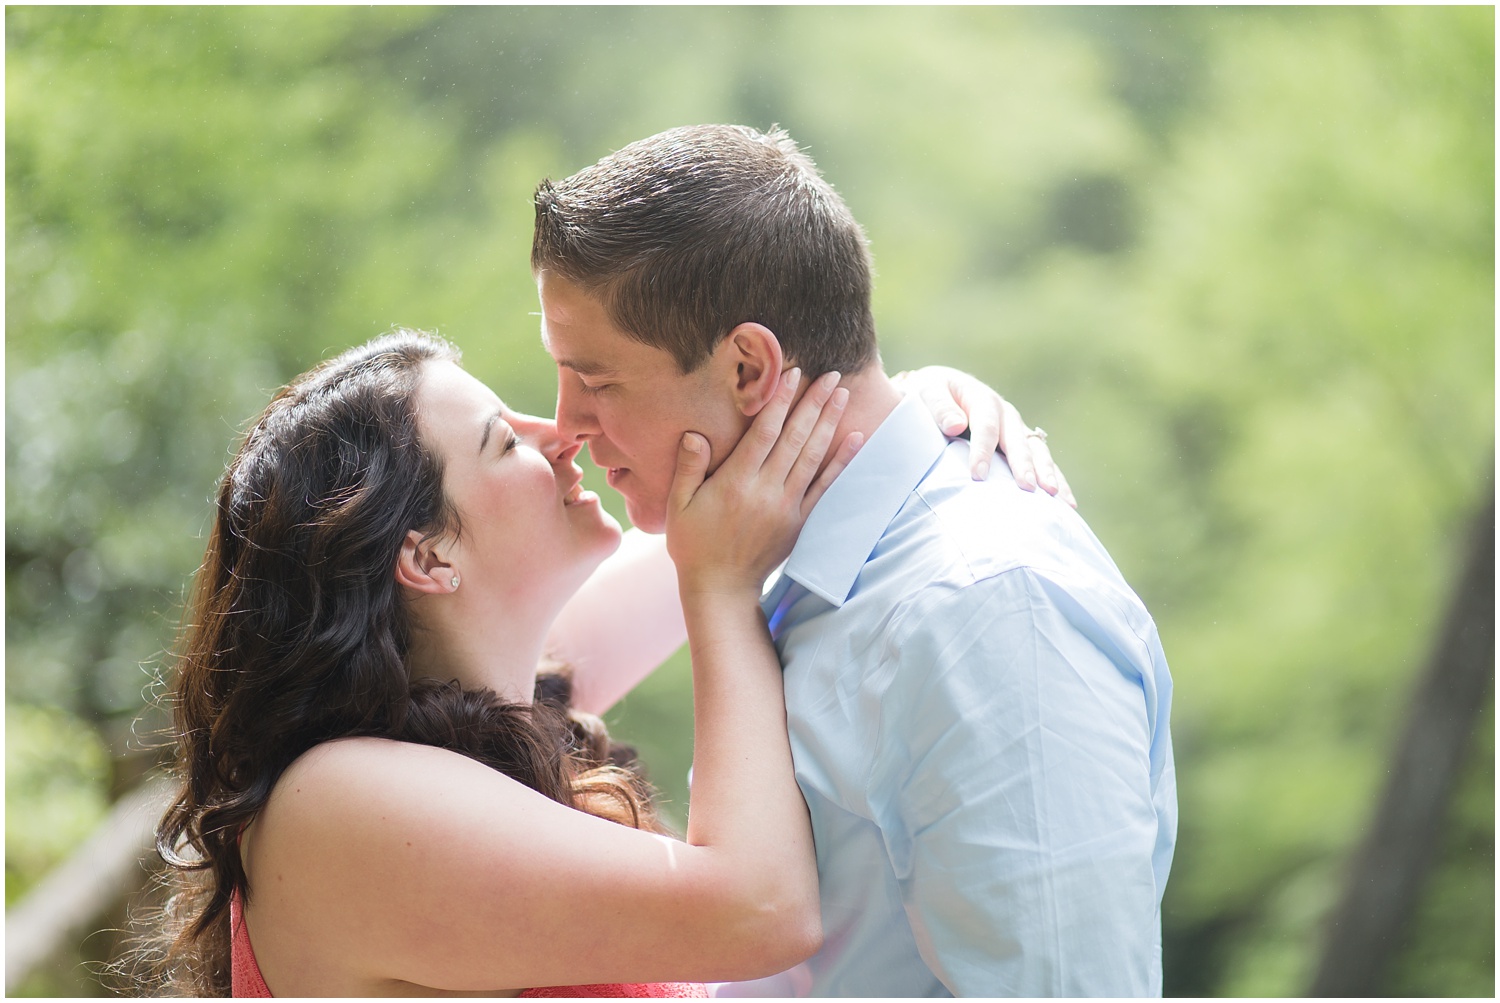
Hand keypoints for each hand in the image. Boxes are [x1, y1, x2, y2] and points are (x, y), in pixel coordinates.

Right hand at [666, 368, 862, 596]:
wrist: (722, 588)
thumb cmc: (694, 545)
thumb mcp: (678, 506)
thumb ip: (688, 468)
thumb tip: (695, 434)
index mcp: (736, 482)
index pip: (763, 432)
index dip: (780, 401)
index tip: (794, 373)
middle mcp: (766, 491)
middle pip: (795, 438)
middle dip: (814, 403)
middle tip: (831, 375)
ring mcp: (787, 507)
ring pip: (813, 456)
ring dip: (829, 422)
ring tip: (842, 394)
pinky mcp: (800, 521)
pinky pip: (825, 486)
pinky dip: (841, 461)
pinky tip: (853, 437)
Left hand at [894, 365, 1076, 507]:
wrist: (939, 393)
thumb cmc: (927, 396)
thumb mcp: (927, 393)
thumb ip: (939, 407)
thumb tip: (955, 425)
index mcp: (981, 398)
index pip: (985, 425)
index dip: (982, 450)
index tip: (977, 475)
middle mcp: (1005, 413)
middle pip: (1017, 439)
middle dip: (1022, 464)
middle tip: (1026, 487)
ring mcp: (1017, 429)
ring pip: (1037, 450)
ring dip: (1046, 472)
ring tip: (1053, 496)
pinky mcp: (1022, 445)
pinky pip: (1043, 463)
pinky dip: (1057, 481)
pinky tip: (1067, 505)